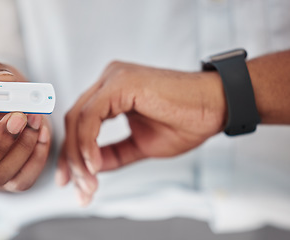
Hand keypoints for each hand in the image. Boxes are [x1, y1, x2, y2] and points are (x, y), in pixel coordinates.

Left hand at [55, 61, 226, 204]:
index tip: (73, 181)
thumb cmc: (186, 121)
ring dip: (79, 155)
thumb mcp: (141, 145)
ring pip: (79, 119)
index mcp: (112, 93)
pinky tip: (94, 165)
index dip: (73, 153)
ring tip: (89, 183)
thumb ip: (114, 154)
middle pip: (75, 122)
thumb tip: (91, 167)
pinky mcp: (121, 82)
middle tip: (79, 189)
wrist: (217, 107)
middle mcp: (109, 81)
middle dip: (72, 159)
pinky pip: (92, 115)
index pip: (80, 123)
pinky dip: (88, 142)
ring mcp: (114, 79)